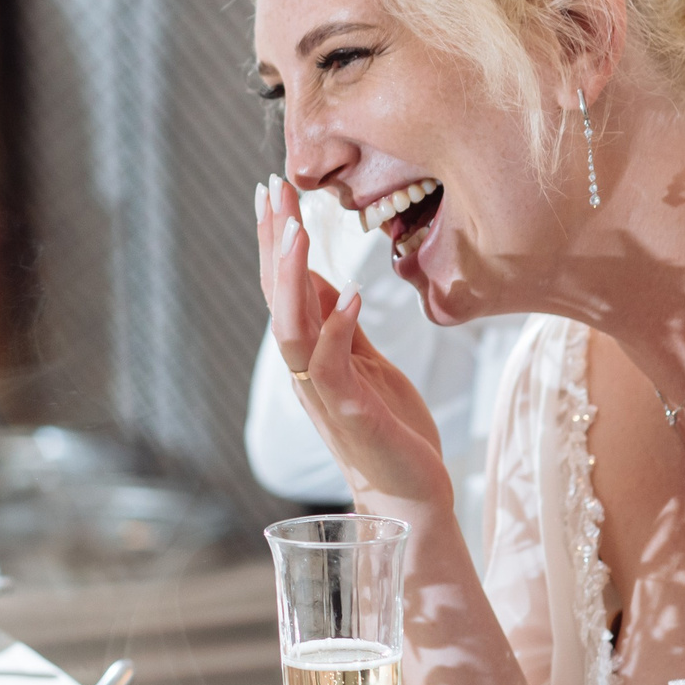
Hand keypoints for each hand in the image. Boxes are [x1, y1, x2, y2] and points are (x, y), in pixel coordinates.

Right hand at [255, 176, 453, 514]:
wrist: (412, 495)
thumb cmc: (393, 430)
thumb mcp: (368, 363)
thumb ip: (341, 325)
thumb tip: (320, 276)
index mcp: (310, 355)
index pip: (283, 288)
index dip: (274, 240)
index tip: (273, 190)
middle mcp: (307, 371)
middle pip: (277, 298)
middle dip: (273, 242)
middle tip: (271, 189)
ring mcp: (325, 393)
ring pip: (291, 329)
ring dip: (292, 277)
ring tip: (297, 229)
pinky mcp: (351, 414)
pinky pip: (332, 366)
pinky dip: (337, 328)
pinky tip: (350, 293)